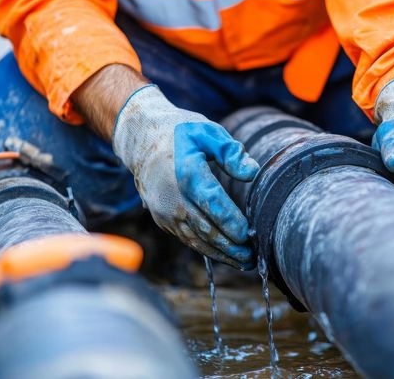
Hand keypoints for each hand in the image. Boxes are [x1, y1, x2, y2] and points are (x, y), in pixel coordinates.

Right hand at [113, 85, 258, 268]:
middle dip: (230, 246)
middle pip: (205, 228)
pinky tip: (224, 254)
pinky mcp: (162, 219)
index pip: (212, 203)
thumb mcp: (207, 131)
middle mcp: (172, 197)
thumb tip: (252, 172)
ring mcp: (164, 211)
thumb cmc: (180, 133)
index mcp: (186, 173)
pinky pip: (186, 238)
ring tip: (243, 262)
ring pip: (196, 239)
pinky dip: (206, 249)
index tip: (248, 234)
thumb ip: (231, 152)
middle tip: (253, 258)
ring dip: (220, 254)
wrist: (140, 140)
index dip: (231, 222)